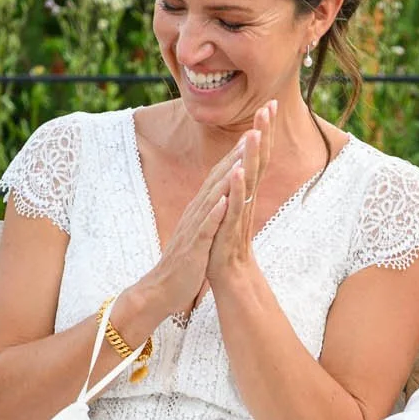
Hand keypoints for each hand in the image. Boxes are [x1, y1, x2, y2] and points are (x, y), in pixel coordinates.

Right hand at [129, 138, 245, 322]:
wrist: (162, 289)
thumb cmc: (185, 260)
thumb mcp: (201, 229)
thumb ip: (210, 210)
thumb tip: (223, 192)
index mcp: (201, 207)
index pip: (221, 175)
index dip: (238, 154)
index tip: (256, 132)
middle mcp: (197, 212)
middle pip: (219, 178)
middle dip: (237, 155)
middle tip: (255, 130)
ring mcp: (194, 228)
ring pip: (212, 198)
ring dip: (228, 178)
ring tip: (243, 158)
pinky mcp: (193, 247)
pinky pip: (205, 229)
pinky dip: (214, 214)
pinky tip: (225, 202)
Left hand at [208, 99, 277, 283]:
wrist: (229, 275)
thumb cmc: (228, 241)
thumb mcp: (233, 207)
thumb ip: (241, 186)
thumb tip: (244, 163)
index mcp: (246, 190)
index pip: (258, 155)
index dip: (264, 130)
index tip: (268, 104)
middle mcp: (248, 197)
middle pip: (259, 160)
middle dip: (264, 132)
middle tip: (269, 106)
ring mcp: (241, 212)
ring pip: (250, 178)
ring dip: (253, 155)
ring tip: (255, 131)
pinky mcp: (232, 228)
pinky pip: (237, 205)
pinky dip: (238, 187)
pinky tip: (238, 170)